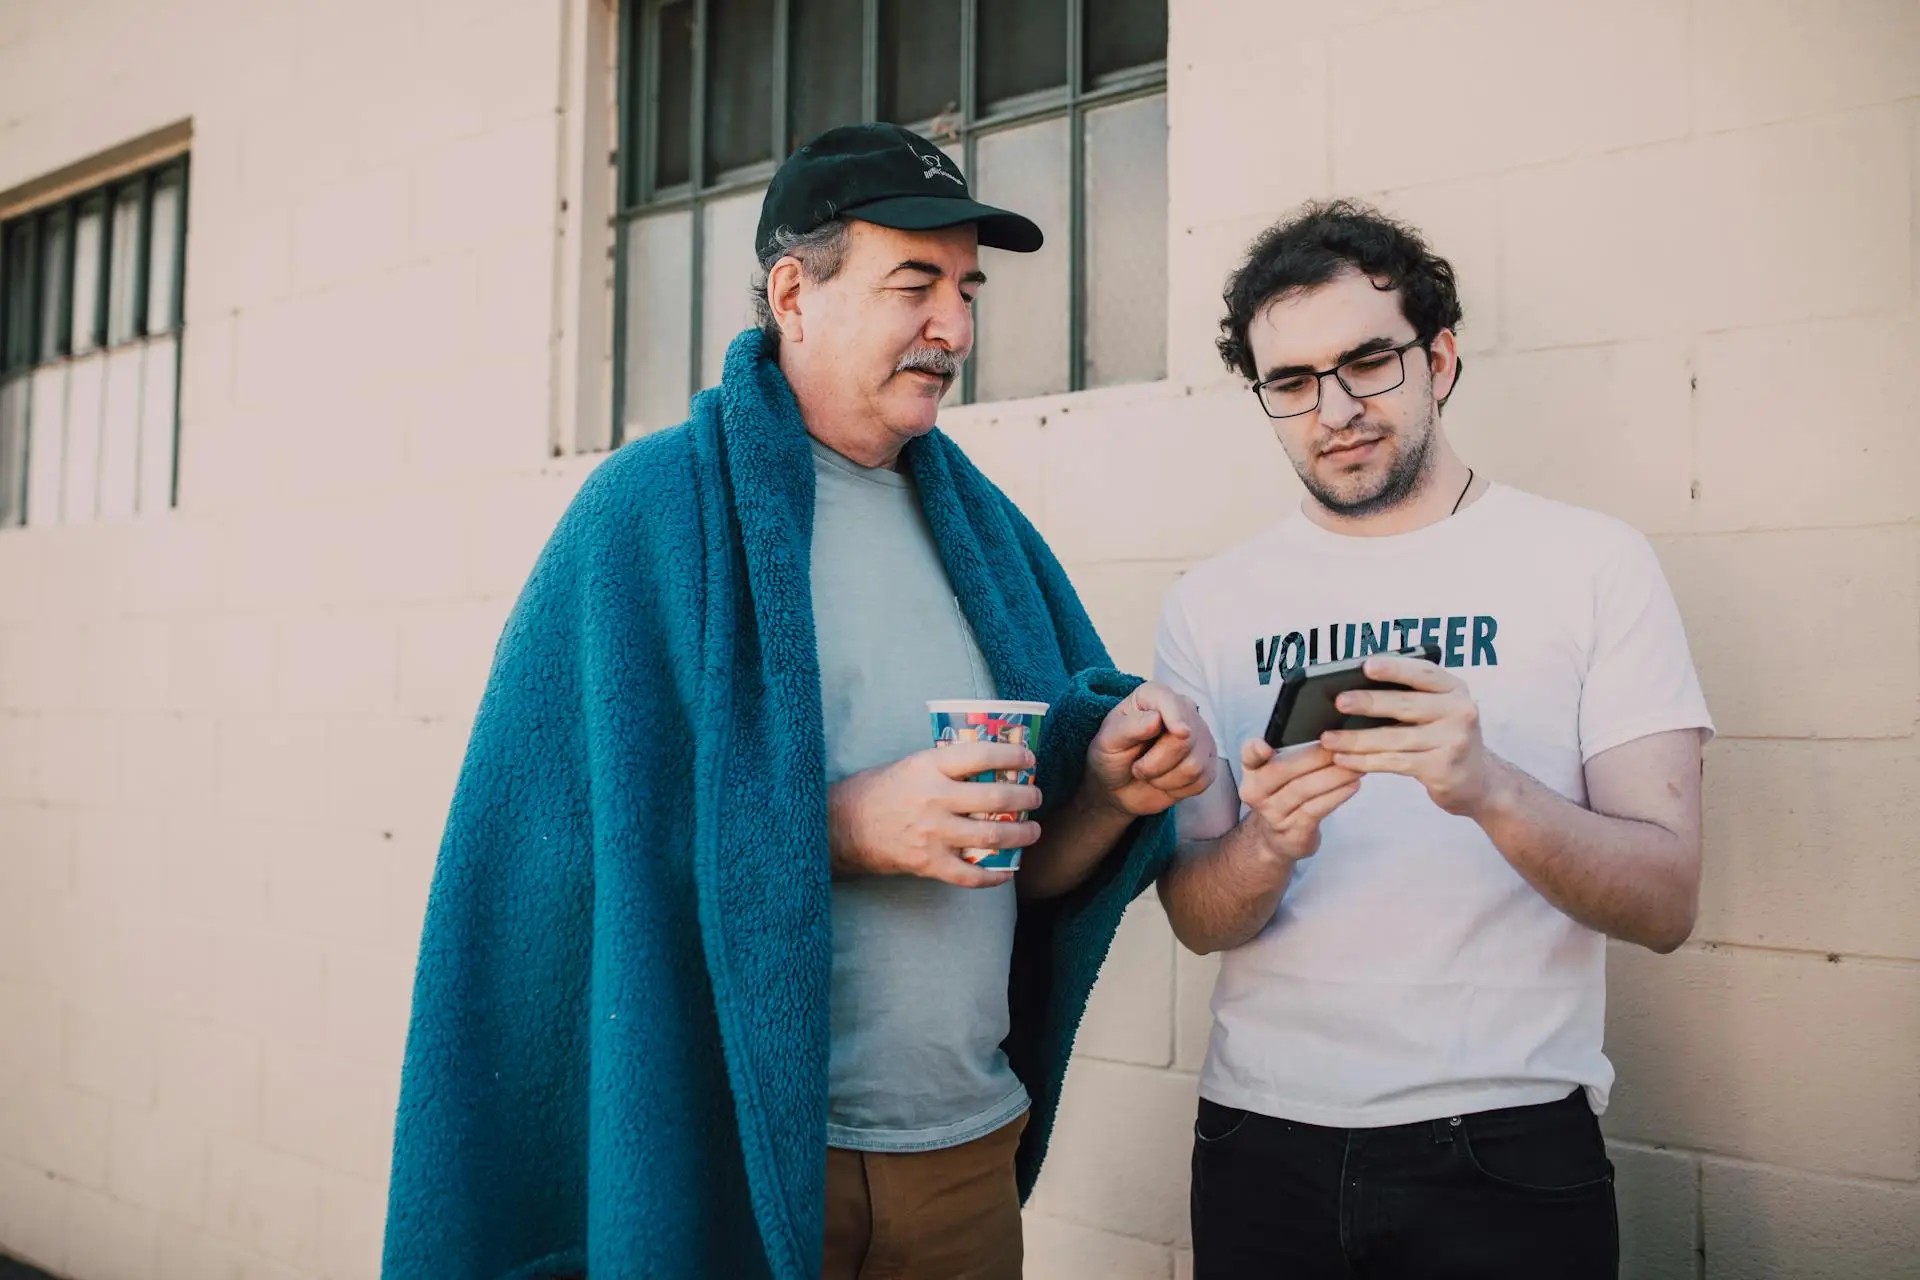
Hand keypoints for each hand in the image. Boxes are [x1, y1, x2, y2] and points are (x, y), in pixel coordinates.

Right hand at [827, 743, 1041, 888]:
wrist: (842, 827)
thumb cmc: (877, 791)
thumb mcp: (910, 764)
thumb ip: (945, 766)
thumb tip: (989, 766)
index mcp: (928, 767)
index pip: (982, 755)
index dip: (1012, 755)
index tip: (1029, 758)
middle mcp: (934, 799)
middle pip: (996, 796)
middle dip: (1026, 797)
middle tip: (1035, 797)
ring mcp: (933, 834)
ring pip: (993, 836)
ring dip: (1022, 835)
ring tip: (1032, 831)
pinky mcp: (928, 863)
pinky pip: (971, 875)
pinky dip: (995, 876)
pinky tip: (1008, 871)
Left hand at [1085, 682, 1218, 816]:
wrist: (1118, 786)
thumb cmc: (1111, 756)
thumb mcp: (1108, 741)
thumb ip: (1129, 727)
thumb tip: (1156, 719)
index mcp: (1154, 696)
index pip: (1172, 702)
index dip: (1177, 716)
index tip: (1180, 733)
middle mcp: (1183, 710)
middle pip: (1185, 740)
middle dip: (1155, 763)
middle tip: (1137, 767)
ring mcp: (1200, 736)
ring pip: (1194, 765)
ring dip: (1164, 779)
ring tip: (1150, 773)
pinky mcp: (1208, 761)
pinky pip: (1202, 780)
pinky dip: (1177, 788)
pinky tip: (1165, 781)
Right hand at [1237, 739, 1360, 862]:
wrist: (1276, 839)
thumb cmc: (1283, 795)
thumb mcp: (1276, 772)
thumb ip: (1289, 751)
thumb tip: (1328, 733)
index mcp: (1252, 772)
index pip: (1249, 756)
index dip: (1254, 750)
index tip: (1264, 746)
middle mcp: (1257, 792)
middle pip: (1283, 770)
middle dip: (1315, 756)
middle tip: (1343, 745)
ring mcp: (1274, 814)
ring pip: (1303, 789)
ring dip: (1333, 775)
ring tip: (1356, 765)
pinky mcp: (1293, 831)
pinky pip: (1316, 808)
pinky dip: (1337, 795)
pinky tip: (1353, 784)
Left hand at [1319, 654, 1494, 815]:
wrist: (1478, 780)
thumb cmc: (1445, 737)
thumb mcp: (1438, 710)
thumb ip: (1409, 697)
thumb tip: (1353, 691)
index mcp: (1454, 689)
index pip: (1423, 672)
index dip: (1394, 668)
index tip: (1366, 665)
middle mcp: (1459, 712)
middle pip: (1406, 705)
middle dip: (1368, 703)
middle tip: (1339, 702)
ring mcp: (1453, 741)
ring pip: (1394, 738)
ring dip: (1356, 740)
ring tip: (1329, 739)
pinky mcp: (1442, 768)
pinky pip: (1394, 762)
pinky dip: (1365, 761)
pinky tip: (1344, 759)